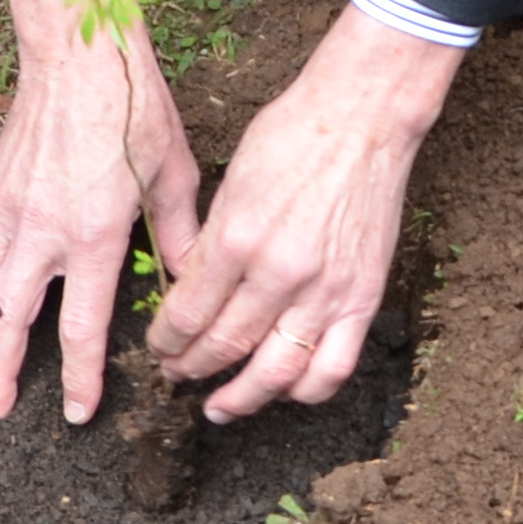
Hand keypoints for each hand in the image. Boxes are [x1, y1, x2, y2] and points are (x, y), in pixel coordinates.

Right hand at [0, 0, 204, 426]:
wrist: (76, 46)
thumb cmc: (134, 105)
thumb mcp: (174, 172)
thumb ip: (179, 236)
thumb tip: (190, 285)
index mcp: (93, 233)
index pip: (79, 327)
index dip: (79, 379)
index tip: (78, 416)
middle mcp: (42, 230)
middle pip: (6, 322)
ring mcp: (10, 210)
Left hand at [146, 8, 460, 421]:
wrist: (363, 118)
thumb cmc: (294, 135)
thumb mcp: (232, 184)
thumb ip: (210, 244)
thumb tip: (189, 293)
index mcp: (236, 238)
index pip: (186, 315)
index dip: (165, 340)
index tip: (159, 345)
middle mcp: (279, 272)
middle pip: (222, 347)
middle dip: (188, 368)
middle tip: (175, 373)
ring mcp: (325, 290)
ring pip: (274, 373)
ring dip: (239, 398)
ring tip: (219, 405)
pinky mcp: (363, 297)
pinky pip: (332, 368)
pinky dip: (304, 390)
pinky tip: (284, 389)